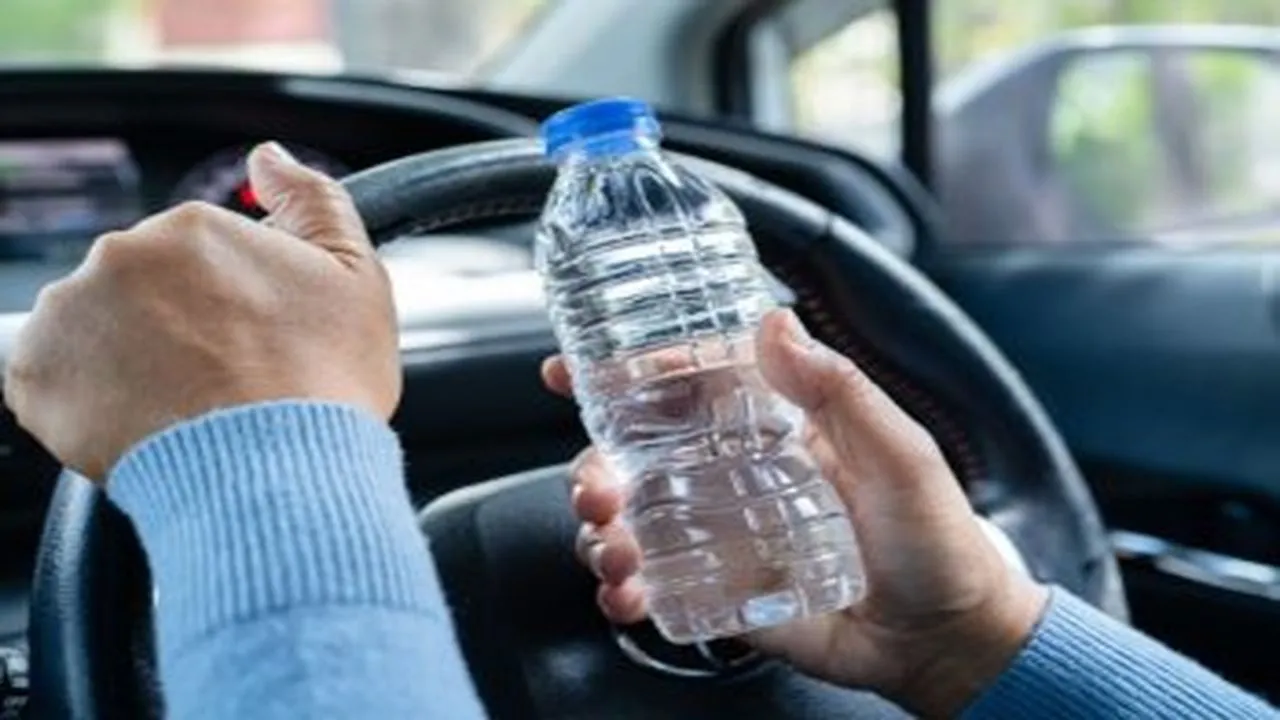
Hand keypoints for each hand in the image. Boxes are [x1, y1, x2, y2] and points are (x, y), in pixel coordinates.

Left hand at [3, 142, 399, 481]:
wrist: (278, 473)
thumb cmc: (325, 382)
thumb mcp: (355, 275)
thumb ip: (311, 199)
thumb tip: (266, 156)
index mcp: (190, 228)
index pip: (195, 258)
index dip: (226, 306)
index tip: (249, 344)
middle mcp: (117, 256)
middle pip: (140, 290)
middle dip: (173, 328)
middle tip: (219, 382)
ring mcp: (68, 315)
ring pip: (93, 329)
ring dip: (125, 360)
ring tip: (181, 409)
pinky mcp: (33, 377)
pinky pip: (51, 381)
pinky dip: (86, 402)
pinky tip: (140, 423)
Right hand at [542, 310, 1046, 717]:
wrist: (949, 638)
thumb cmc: (937, 538)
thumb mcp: (899, 452)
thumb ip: (838, 391)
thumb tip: (775, 322)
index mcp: (769, 434)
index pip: (681, 394)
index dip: (620, 380)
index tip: (567, 373)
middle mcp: (732, 481)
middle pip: (634, 462)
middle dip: (592, 469)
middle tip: (596, 489)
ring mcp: (720, 540)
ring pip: (629, 525)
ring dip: (599, 536)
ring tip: (615, 555)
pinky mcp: (718, 596)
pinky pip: (652, 590)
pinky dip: (621, 594)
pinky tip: (625, 597)